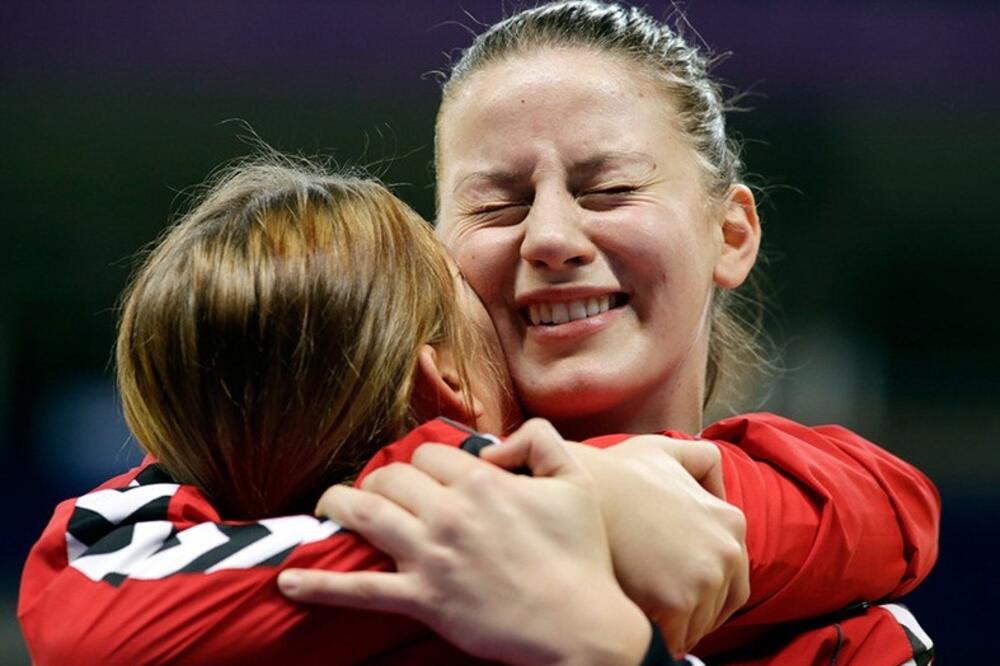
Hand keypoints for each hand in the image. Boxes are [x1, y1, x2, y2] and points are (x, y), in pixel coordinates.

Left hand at [279, 420, 651, 665]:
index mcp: (483, 482)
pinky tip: (289, 580)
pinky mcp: (422, 599)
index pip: (427, 456)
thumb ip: (541, 440)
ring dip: (339, 507)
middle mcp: (450, 513)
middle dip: (380, 482)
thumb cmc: (582, 555)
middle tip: (378, 495)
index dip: (421, 465)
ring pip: (366, 517)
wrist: (580, 626)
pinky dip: (320, 585)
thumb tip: (495, 445)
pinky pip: (359, 590)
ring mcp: (432, 557)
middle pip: (391, 479)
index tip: (424, 480)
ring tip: (327, 509)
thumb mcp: (577, 481)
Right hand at [535, 435, 748, 655]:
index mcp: (731, 521)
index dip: (699, 587)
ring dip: (676, 625)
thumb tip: (715, 490)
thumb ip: (702, 460)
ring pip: (698, 626)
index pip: (731, 578)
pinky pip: (675, 639)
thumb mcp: (667, 450)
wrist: (581, 491)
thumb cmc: (616, 472)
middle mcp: (728, 551)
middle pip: (718, 606)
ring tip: (644, 609)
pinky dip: (659, 636)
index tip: (672, 587)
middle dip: (692, 610)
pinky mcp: (677, 602)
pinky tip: (637, 619)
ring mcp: (706, 578)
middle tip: (657, 604)